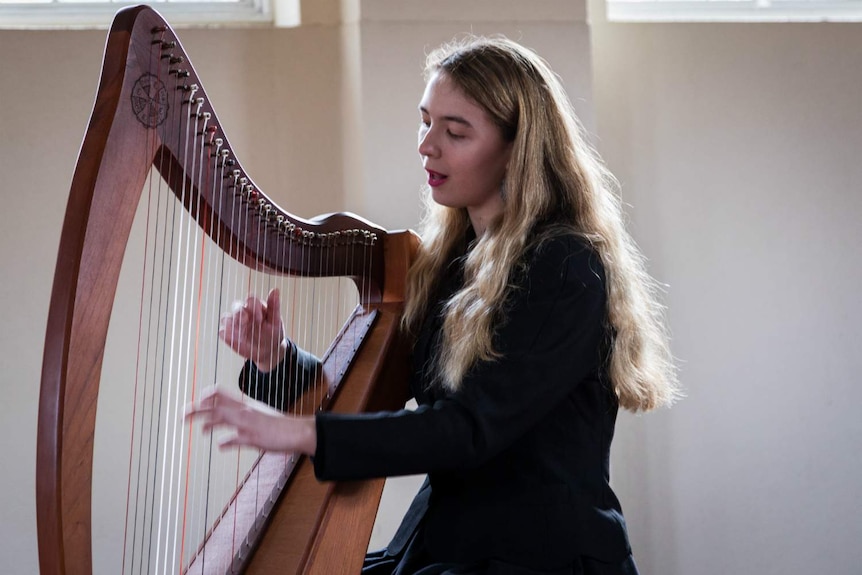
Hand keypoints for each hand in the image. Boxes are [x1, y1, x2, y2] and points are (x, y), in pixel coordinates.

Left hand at [185, 387, 316, 454]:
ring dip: (206, 422)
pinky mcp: (253, 437)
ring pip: (222, 417)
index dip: (206, 397)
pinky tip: (220, 445)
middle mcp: (244, 410)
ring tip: (198, 429)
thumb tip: (224, 441)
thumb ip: (240, 427)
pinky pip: (236, 439)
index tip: (197, 403)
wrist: (297, 431)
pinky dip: (227, 442)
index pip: (220, 394)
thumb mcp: (258, 419)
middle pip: (215, 405)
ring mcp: (248, 423)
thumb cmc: (279, 425)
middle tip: (182, 415)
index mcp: (245, 404)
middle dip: (196, 409)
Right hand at [220, 288, 285, 371]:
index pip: (251, 300)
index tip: (259, 318)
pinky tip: (232, 338)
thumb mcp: (276, 321)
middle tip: (245, 320)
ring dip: (230, 322)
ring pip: (226, 317)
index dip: (254, 307)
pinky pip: (223, 332)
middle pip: (236, 306)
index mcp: (255, 307)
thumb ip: (274, 306)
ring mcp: (235, 324)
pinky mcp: (229, 335)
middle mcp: (243, 313)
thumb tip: (275, 290)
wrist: (269, 351)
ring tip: (238, 330)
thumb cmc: (273, 333)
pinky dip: (226, 334)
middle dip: (239, 312)